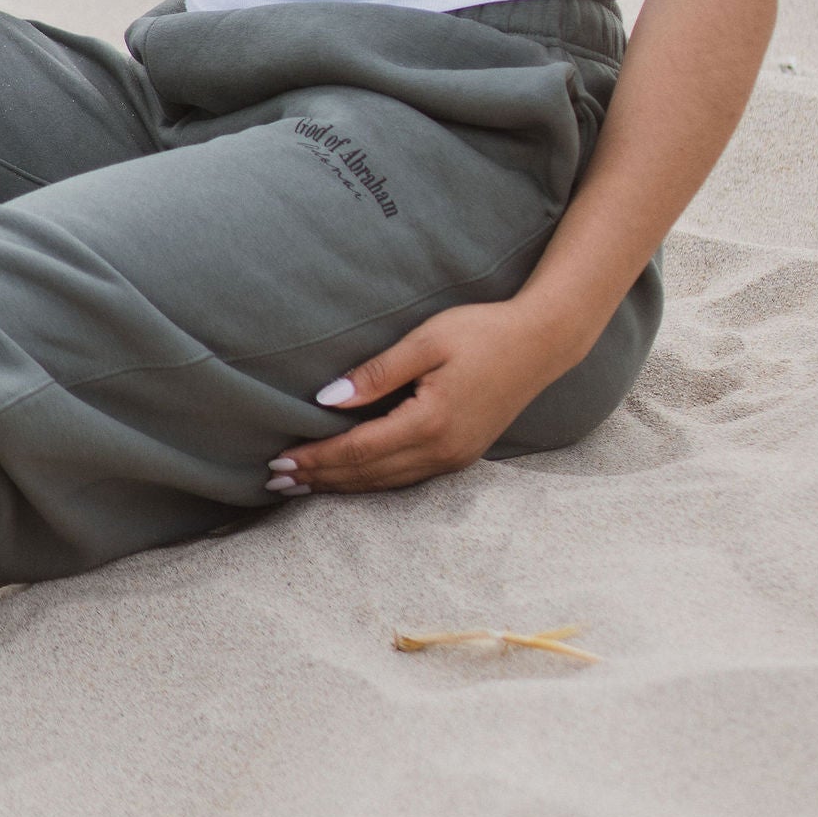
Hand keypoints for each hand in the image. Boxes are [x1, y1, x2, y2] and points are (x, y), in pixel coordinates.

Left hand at [266, 302, 566, 495]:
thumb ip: (376, 373)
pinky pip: (405, 477)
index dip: (316, 458)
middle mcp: (442, 450)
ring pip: (385, 482)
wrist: (542, 342)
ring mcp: (454, 458)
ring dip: (341, 485)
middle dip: (319, 478)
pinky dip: (370, 479)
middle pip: (367, 474)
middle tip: (275, 480)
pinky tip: (349, 477)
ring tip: (302, 485)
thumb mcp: (425, 342)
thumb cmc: (481, 332)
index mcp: (430, 422)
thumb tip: (326, 400)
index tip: (278, 461)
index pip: (357, 450)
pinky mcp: (461, 454)